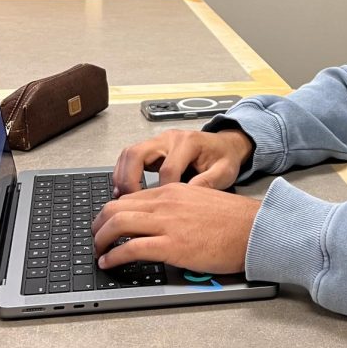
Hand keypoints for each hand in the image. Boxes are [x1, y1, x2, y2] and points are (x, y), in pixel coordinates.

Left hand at [91, 184, 260, 274]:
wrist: (253, 229)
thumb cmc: (233, 220)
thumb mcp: (200, 200)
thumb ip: (177, 205)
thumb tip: (160, 220)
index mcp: (172, 190)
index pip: (129, 197)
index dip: (110, 212)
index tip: (105, 224)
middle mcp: (165, 202)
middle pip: (115, 208)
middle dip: (98, 224)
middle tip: (95, 238)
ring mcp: (167, 223)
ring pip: (117, 224)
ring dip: (100, 240)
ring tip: (98, 252)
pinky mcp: (172, 246)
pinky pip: (131, 248)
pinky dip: (114, 256)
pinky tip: (109, 263)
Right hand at [112, 128, 253, 195]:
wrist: (225, 144)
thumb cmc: (224, 158)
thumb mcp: (225, 171)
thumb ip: (208, 183)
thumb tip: (188, 200)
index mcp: (188, 142)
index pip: (168, 168)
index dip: (162, 190)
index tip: (162, 209)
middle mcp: (169, 138)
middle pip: (138, 153)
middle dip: (130, 179)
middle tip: (129, 203)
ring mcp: (158, 141)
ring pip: (129, 153)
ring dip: (122, 176)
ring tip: (122, 200)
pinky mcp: (153, 148)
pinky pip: (129, 157)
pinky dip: (123, 173)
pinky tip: (123, 192)